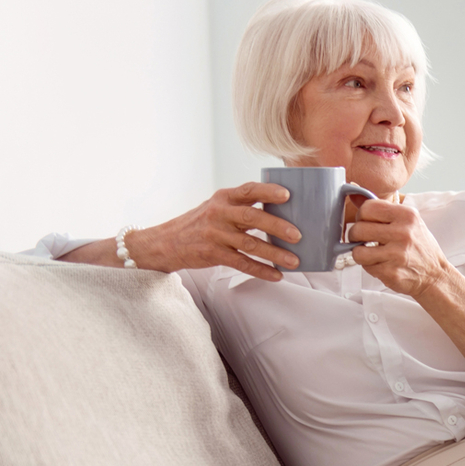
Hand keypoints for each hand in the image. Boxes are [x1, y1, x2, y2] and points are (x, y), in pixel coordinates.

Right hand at [132, 182, 301, 280]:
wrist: (165, 242)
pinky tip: (276, 275)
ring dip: (274, 254)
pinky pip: (241, 263)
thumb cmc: (200, 223)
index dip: (268, 191)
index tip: (287, 195)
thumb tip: (281, 211)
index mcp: (223, 198)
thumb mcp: (217, 207)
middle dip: (277, 226)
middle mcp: (219, 213)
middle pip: (252, 217)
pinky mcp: (212, 254)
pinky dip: (261, 270)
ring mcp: (215, 234)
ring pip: (250, 244)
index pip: (249, 190)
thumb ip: (242, 206)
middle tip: (298, 235)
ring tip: (294, 261)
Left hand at [348, 199, 448, 296]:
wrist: (434, 274)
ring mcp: (397, 254)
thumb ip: (384, 210)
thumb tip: (355, 196)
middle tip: (362, 239)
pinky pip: (366, 266)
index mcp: (407, 215)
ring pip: (358, 251)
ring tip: (370, 253)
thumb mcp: (409, 221)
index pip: (368, 207)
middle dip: (355, 235)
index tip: (364, 222)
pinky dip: (370, 266)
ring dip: (360, 253)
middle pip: (359, 229)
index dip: (361, 216)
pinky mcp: (391, 272)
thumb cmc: (420, 247)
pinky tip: (381, 263)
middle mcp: (403, 233)